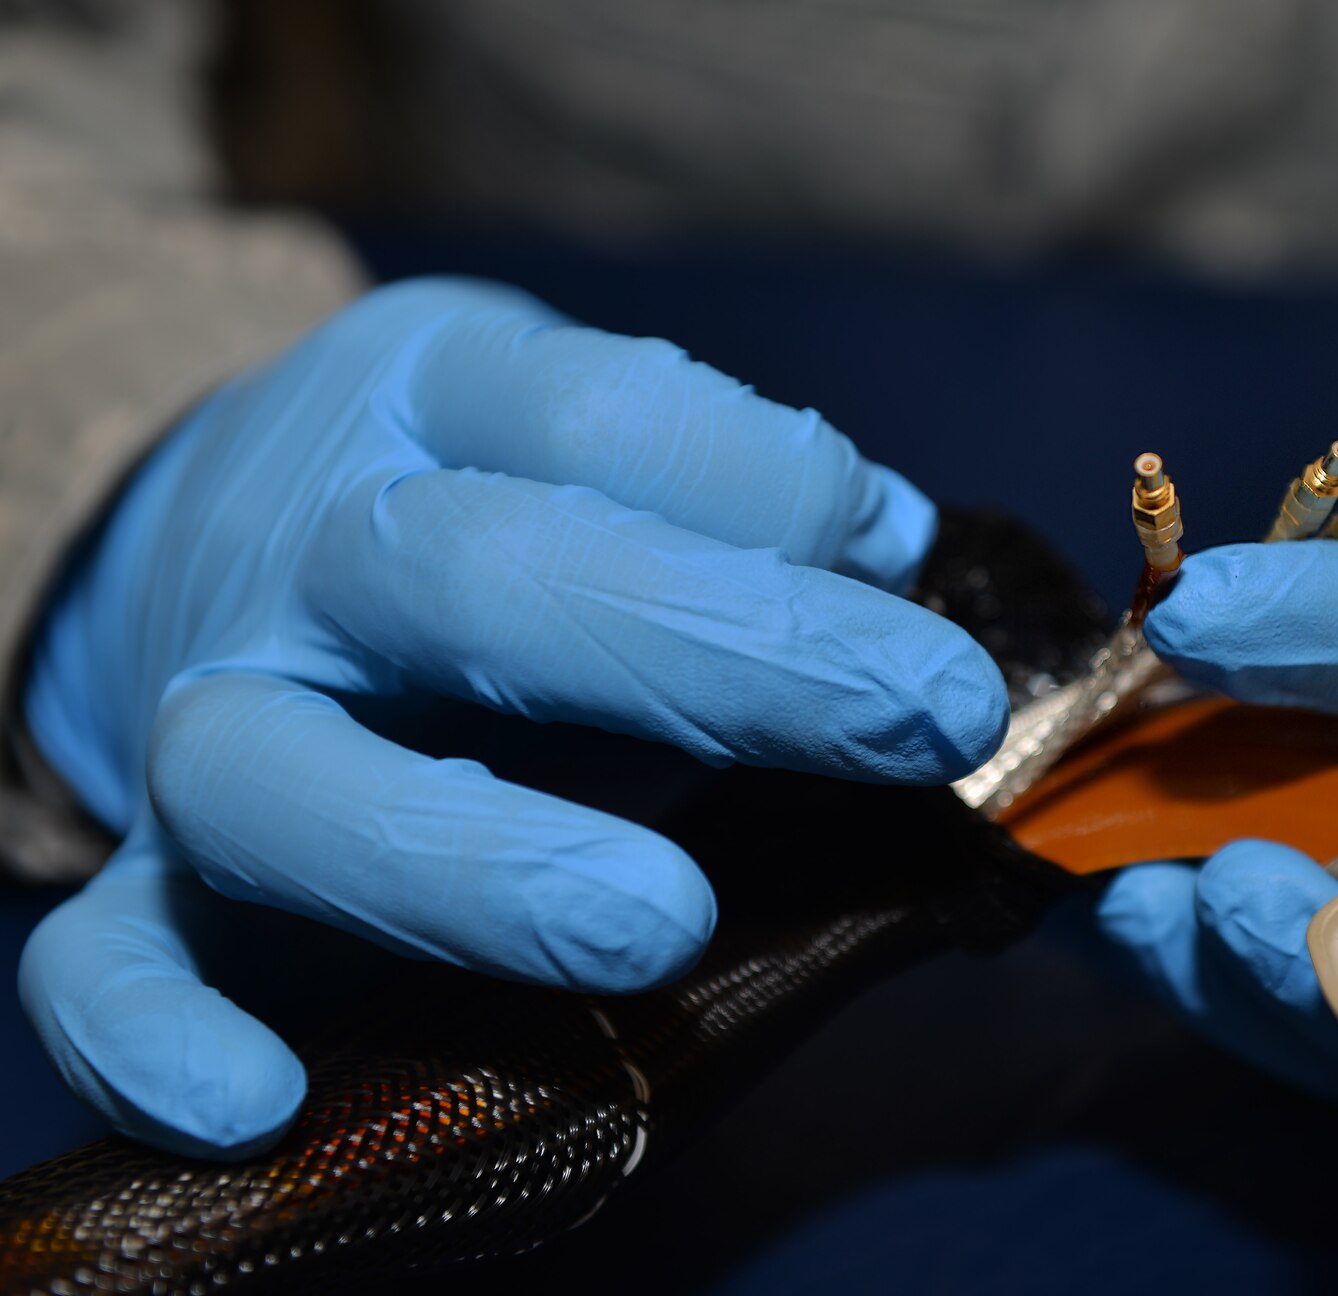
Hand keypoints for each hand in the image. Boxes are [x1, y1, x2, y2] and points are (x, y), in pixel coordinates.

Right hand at [19, 278, 1007, 1156]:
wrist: (237, 530)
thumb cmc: (490, 499)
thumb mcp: (597, 435)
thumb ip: (738, 488)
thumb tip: (891, 544)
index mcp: (441, 398)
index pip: (597, 418)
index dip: (766, 485)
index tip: (906, 561)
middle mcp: (317, 547)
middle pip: (476, 581)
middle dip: (716, 653)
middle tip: (926, 715)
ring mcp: (222, 710)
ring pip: (278, 779)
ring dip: (471, 861)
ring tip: (660, 924)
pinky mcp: (157, 873)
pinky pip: (101, 958)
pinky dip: (149, 1036)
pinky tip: (254, 1100)